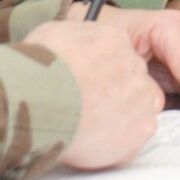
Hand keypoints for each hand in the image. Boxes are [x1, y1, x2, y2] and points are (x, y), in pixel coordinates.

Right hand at [25, 19, 165, 169]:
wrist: (38, 100)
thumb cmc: (38, 69)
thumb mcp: (56, 34)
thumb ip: (79, 41)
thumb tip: (78, 50)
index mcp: (115, 40)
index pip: (122, 57)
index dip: (105, 75)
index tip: (90, 87)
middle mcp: (135, 66)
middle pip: (134, 82)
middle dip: (116, 96)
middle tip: (89, 109)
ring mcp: (141, 97)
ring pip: (140, 109)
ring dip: (120, 120)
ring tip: (90, 129)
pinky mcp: (140, 128)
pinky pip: (135, 138)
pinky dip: (117, 144)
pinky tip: (93, 143)